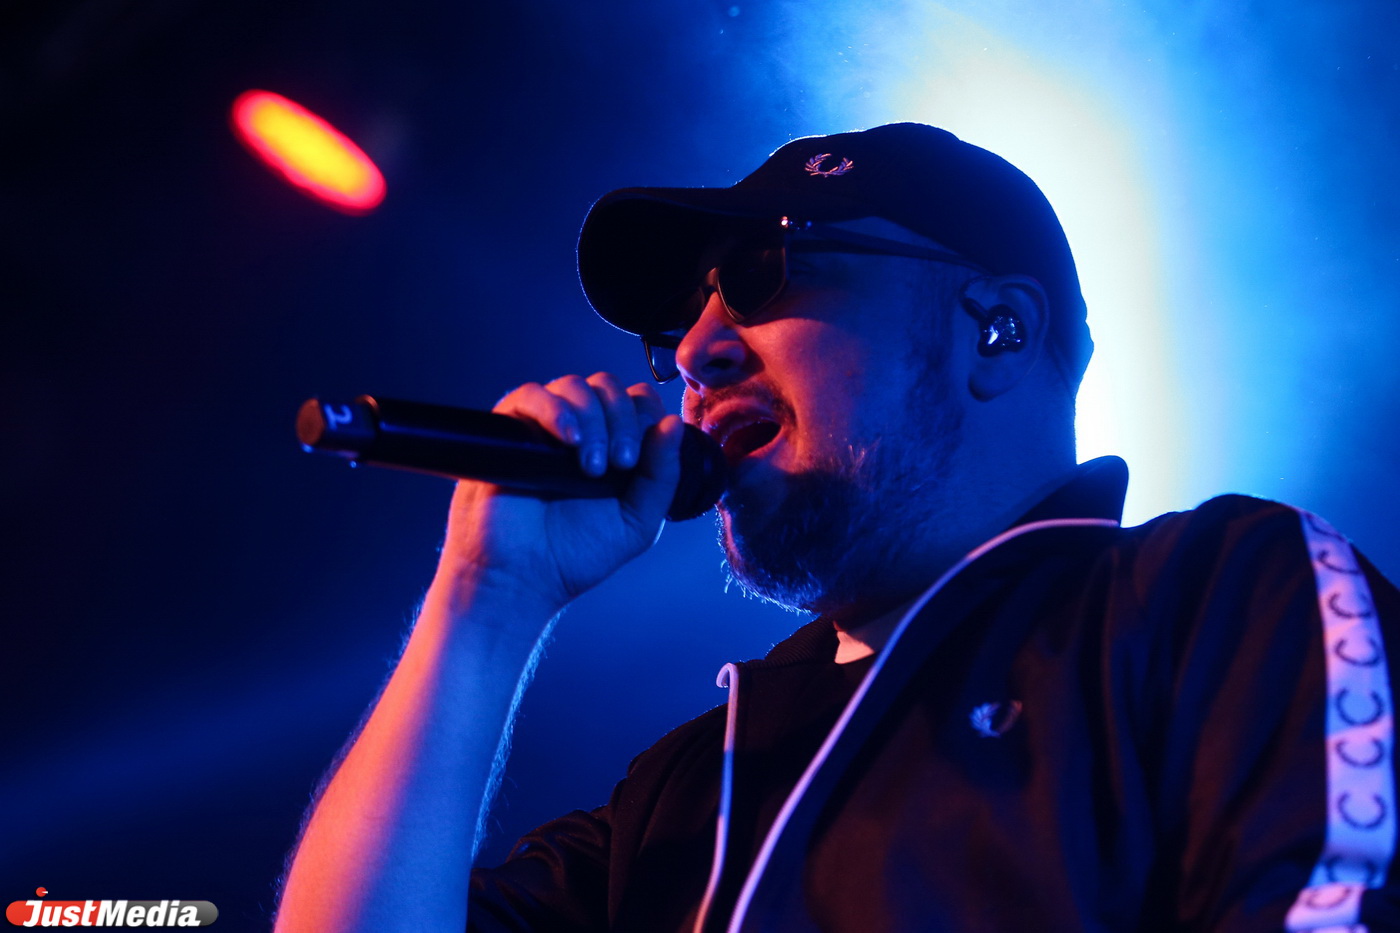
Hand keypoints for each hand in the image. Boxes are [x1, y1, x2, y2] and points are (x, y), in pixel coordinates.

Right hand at [434, 372, 682, 615]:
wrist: (524, 578)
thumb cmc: (578, 554)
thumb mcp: (637, 522)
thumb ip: (662, 476)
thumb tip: (672, 423)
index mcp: (616, 446)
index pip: (638, 402)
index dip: (646, 417)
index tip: (640, 459)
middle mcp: (583, 430)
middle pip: (609, 387)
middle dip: (623, 419)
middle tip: (621, 463)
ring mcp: (545, 426)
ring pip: (575, 386)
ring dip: (593, 419)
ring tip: (591, 466)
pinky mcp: (510, 428)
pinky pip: (530, 395)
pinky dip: (554, 410)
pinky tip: (568, 439)